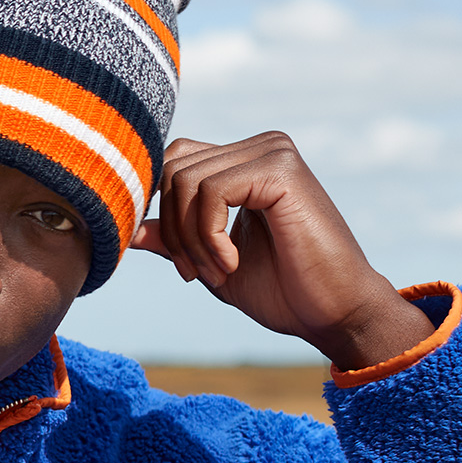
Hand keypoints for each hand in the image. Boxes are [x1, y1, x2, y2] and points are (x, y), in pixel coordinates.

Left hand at [131, 132, 433, 368]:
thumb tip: (125, 225)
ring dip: (191, 239)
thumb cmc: (283, 290)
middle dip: (172, 229)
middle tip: (195, 273)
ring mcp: (272, 151)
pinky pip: (211, 192)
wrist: (337, 316)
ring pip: (185, 180)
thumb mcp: (210, 259)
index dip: (162, 212)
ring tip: (217, 272)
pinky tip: (231, 263)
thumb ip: (172, 236)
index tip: (181, 264)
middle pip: (172, 167)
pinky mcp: (280, 169)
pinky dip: (209, 236)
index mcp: (244, 160)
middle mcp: (259, 146)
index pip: (173, 161)